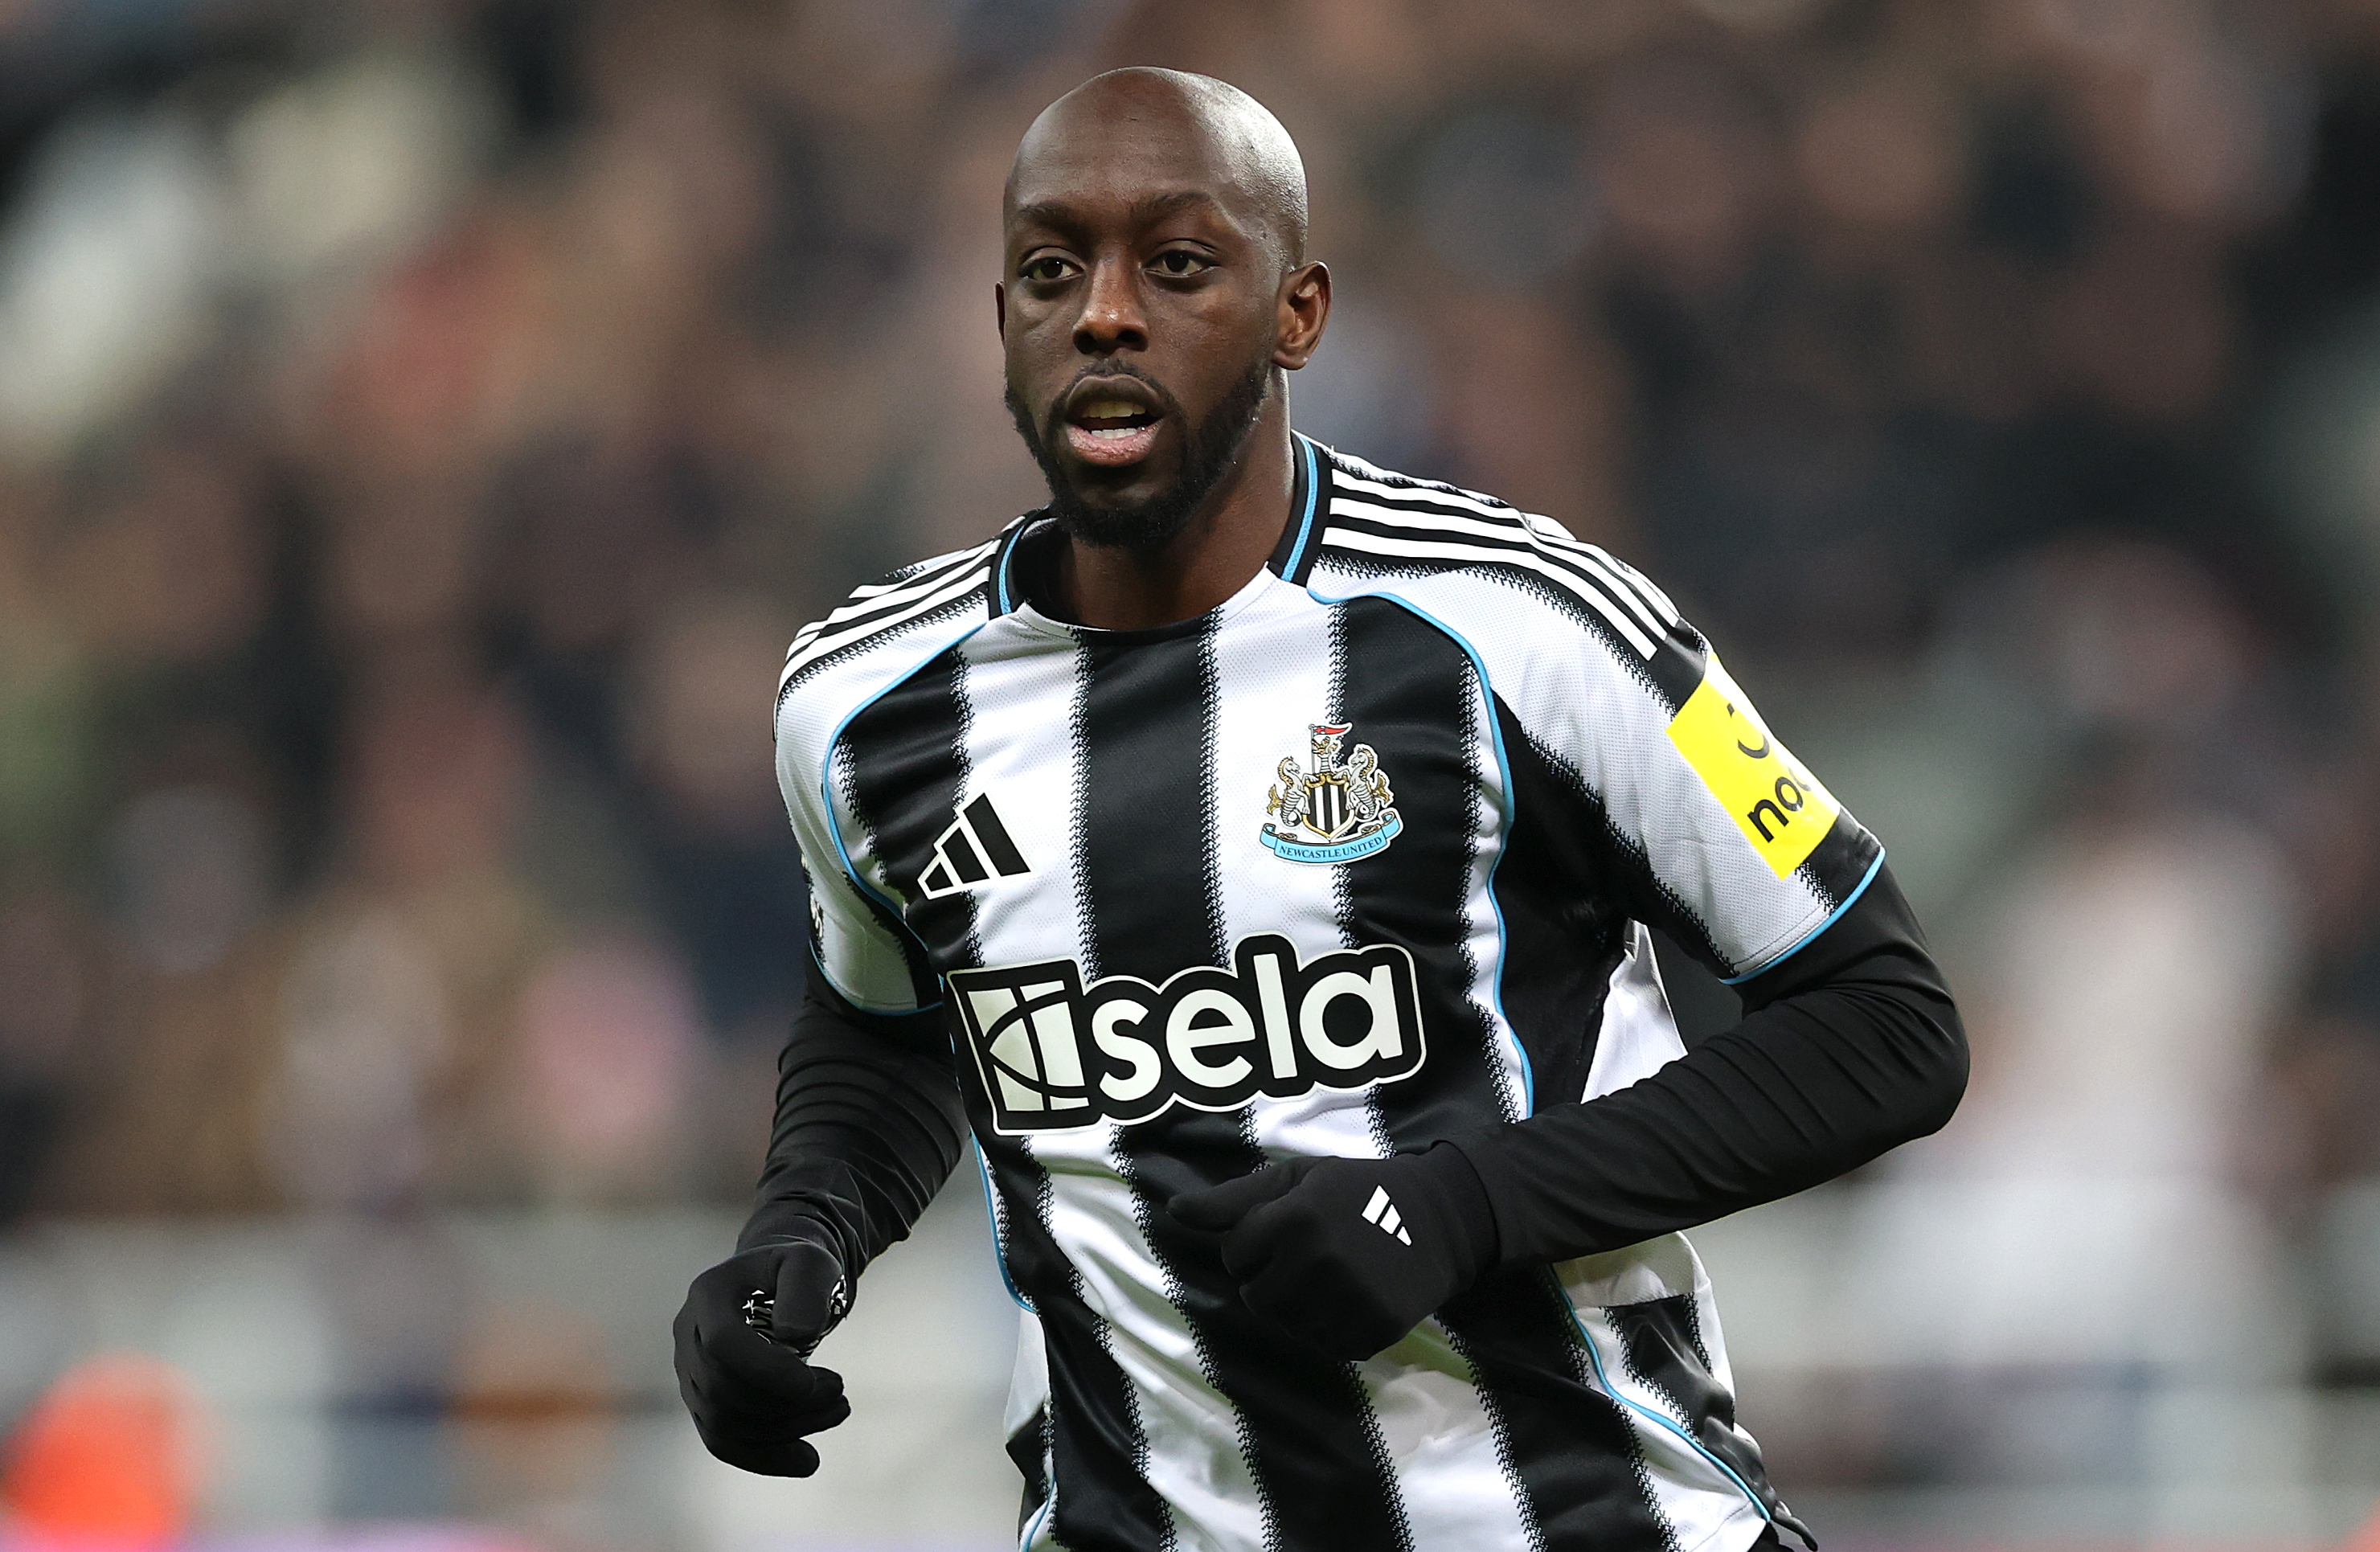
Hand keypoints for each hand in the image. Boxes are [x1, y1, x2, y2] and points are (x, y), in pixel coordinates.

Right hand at [673, 1239, 852, 1475]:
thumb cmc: (798, 1269)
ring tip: (839, 1410)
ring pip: (724, 1422)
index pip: (723, 1344)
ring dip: (786, 1429)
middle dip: (787, 1403)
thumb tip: (794, 1334)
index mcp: (708, 1294)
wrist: (779, 1282)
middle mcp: (687, 1334)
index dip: (768, 1372)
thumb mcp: (813, 1263)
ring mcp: (689, 1371)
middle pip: (723, 1390)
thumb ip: (806, 1288)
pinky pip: (723, 1441)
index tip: (819, 1384)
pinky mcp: (703, 1400)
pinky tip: (807, 1460)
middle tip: (841, 1393)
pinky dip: (764, 1456)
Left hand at [1168, 1143, 1497, 1360]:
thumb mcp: (1296, 1178)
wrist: (1441, 1218)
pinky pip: (1327, 1345)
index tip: (1287, 1226)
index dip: (1254, 1240)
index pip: (1233, 1254)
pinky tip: (1355, 1296)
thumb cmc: (1358, 1189)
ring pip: (1289, 1325)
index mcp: (1293, 1219)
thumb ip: (1232, 1199)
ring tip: (1334, 1274)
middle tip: (1308, 1254)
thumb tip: (1172, 1210)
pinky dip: (1334, 1327)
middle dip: (1271, 1277)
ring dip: (1300, 1305)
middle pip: (1255, 1298)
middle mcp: (1316, 1264)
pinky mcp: (1372, 1331)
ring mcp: (1346, 1302)